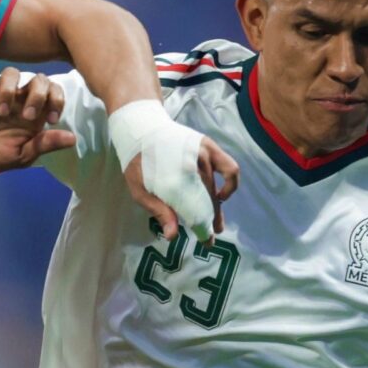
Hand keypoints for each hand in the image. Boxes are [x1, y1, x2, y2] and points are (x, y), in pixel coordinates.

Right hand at [0, 68, 74, 172]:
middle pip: (39, 79)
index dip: (58, 100)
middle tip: (27, 117)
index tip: (50, 120)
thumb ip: (44, 145)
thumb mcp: (22, 155)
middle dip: (38, 95)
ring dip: (9, 91)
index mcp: (35, 112)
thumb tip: (72, 139)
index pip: (55, 92)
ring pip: (11, 73)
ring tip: (1, 113)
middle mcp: (20, 99)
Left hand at [114, 104, 239, 239]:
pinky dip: (230, 184)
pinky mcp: (210, 147)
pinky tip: (221, 195)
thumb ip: (158, 210)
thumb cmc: (137, 161)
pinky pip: (230, 168)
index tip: (205, 241)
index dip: (202, 228)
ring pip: (216, 188)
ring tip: (216, 223)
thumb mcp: (139, 189)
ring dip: (217, 207)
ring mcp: (204, 155)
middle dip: (210, 221)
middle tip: (209, 236)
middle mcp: (194, 166)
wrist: (143, 127)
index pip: (195, 210)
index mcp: (175, 178)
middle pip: (207, 200)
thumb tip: (173, 235)